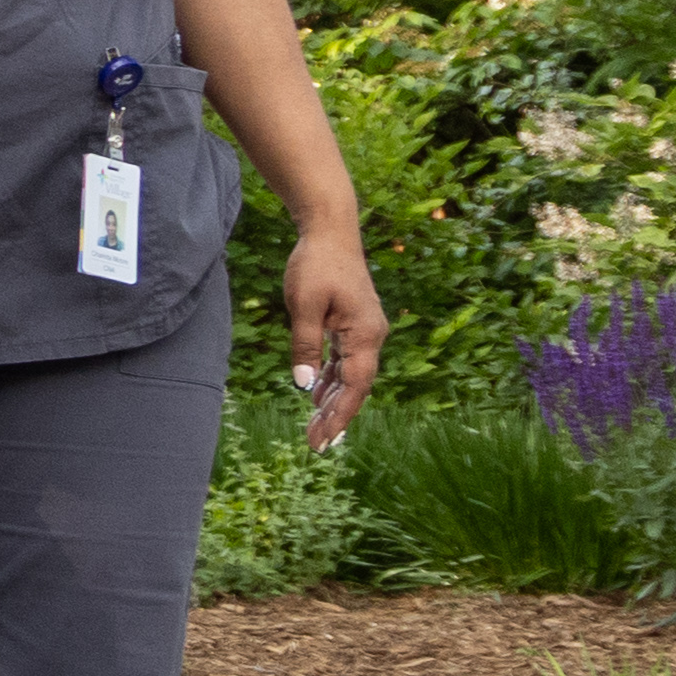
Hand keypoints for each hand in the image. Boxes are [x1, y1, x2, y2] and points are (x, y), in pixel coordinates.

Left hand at [285, 226, 387, 446]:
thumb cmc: (316, 264)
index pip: (355, 385)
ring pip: (350, 376)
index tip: (325, 439)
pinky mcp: (353, 325)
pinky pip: (344, 360)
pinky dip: (331, 379)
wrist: (331, 231)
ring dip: (332, 401)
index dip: (340, 415)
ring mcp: (364, 331)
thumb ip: (305, 345)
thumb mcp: (303, 305)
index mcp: (365, 333)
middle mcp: (371, 336)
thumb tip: (304, 386)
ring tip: (314, 428)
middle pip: (355, 386)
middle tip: (315, 445)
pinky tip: (317, 397)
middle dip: (336, 416)